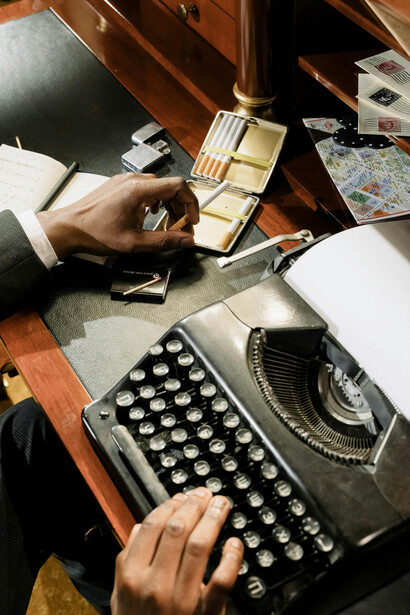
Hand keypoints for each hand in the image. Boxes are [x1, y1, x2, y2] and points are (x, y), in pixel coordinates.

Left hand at [37, 173, 198, 259]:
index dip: (191, 203)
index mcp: (139, 190)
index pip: (178, 186)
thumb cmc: (95, 233)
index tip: (192, 220)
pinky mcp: (120, 185)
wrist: (69, 228)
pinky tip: (149, 217)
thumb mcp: (134, 243)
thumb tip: (186, 240)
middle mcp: (133, 180)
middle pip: (170, 188)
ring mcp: (125, 181)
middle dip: (180, 210)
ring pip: (159, 189)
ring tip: (164, 226)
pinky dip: (154, 202)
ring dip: (167, 207)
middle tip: (180, 230)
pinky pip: (145, 189)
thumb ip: (165, 241)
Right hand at [111, 488, 243, 614]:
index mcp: (131, 576)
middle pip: (178, 530)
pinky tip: (234, 543)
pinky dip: (231, 557)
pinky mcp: (206, 613)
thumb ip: (127, 560)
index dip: (171, 504)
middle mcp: (154, 585)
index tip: (183, 496)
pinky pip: (222, 579)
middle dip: (195, 505)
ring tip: (221, 506)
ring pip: (199, 546)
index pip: (152, 525)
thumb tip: (139, 528)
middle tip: (206, 494)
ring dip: (213, 519)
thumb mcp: (121, 596)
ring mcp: (181, 599)